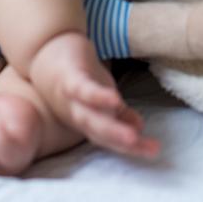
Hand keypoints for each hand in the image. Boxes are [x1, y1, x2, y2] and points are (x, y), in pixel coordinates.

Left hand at [31, 32, 159, 158]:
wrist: (45, 49)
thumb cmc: (76, 77)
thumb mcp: (100, 96)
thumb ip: (118, 113)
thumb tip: (139, 127)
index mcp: (86, 121)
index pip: (110, 138)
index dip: (132, 147)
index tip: (157, 152)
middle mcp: (75, 114)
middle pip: (99, 133)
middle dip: (122, 143)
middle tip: (150, 151)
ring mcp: (69, 98)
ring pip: (89, 118)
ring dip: (110, 129)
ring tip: (133, 137)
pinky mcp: (68, 76)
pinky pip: (82, 89)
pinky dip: (97, 96)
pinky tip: (114, 99)